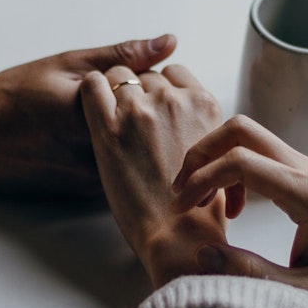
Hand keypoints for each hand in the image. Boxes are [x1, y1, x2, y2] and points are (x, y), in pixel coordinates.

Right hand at [0, 35, 175, 195]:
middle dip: (150, 112)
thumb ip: (122, 55)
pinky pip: (123, 171)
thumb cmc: (14, 96)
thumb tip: (169, 42)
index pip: (155, 98)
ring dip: (139, 137)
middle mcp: (97, 154)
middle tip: (124, 97)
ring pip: (140, 155)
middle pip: (152, 131)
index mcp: (94, 116)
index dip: (151, 84)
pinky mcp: (89, 194)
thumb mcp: (67, 64)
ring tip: (104, 121)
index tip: (134, 77)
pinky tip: (98, 141)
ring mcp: (94, 179)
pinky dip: (124, 156)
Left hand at [80, 63, 225, 287]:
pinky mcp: (108, 127)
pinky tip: (92, 109)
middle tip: (131, 122)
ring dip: (113, 92)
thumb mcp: (216, 154)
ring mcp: (140, 110)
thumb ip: (202, 127)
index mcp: (204, 104)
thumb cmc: (199, 207)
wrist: (178, 235)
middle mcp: (174, 100)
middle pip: (146, 75)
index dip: (161, 87)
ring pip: (118, 75)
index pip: (175, 72)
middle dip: (137, 92)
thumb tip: (189, 121)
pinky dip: (90, 90)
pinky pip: (92, 84)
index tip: (153, 106)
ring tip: (111, 120)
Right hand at [171, 115, 307, 307]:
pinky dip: (234, 170)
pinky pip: (261, 154)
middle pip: (241, 130)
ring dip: (216, 160)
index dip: (201, 179)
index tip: (182, 208)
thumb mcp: (305, 294)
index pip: (240, 161)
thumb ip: (251, 274)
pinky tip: (233, 208)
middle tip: (183, 193)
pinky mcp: (307, 175)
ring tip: (202, 202)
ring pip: (249, 137)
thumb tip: (203, 255)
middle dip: (202, 154)